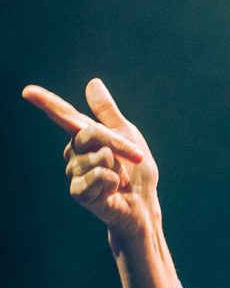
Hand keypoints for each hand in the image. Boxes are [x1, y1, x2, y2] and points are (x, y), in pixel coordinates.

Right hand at [23, 79, 158, 247]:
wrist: (144, 205)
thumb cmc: (137, 173)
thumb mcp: (129, 136)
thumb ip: (108, 112)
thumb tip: (92, 82)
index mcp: (85, 137)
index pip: (63, 115)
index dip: (46, 102)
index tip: (27, 91)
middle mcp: (75, 153)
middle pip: (89, 134)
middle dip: (118, 145)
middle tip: (135, 158)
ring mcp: (75, 173)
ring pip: (98, 157)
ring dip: (118, 168)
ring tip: (120, 180)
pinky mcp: (79, 192)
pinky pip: (98, 176)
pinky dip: (113, 181)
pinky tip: (113, 190)